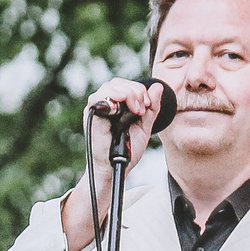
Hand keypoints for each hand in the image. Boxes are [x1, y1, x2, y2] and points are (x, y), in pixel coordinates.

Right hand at [59, 78, 171, 250]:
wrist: (117, 167)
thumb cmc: (127, 150)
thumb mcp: (144, 126)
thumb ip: (151, 108)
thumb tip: (157, 87)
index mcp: (117, 106)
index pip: (127, 85)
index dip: (140, 90)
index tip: (148, 105)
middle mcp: (106, 105)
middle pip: (119, 83)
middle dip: (135, 92)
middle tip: (142, 109)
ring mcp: (97, 109)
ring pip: (110, 87)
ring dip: (127, 94)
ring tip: (136, 110)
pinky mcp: (91, 116)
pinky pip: (97, 98)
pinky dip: (112, 98)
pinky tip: (122, 108)